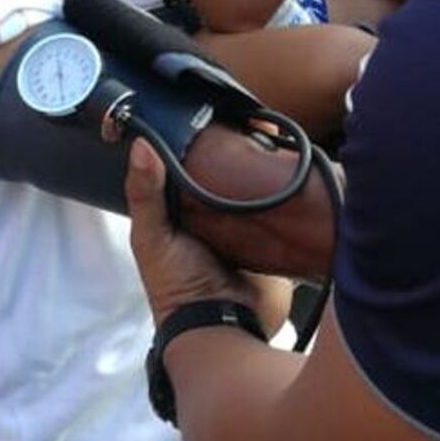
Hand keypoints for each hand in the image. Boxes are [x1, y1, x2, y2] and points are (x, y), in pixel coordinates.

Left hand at [126, 139, 291, 335]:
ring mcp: (247, 227)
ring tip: (281, 140)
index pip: (192, 166)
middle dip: (242, 152)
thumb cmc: (177, 285)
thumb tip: (141, 144)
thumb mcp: (152, 237)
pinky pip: (283, 211)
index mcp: (183, 210)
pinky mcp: (275, 240)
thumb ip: (146, 193)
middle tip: (258, 123)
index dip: (202, 142)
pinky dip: (290, 195)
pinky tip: (298, 172)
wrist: (223, 327)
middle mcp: (215, 215)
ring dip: (267, 170)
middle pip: (229, 174)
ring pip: (258, 189)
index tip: (218, 113)